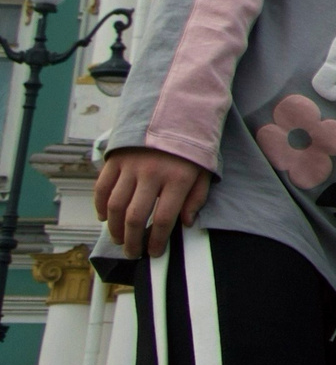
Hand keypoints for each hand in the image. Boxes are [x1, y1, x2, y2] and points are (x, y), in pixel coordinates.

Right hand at [95, 147, 210, 257]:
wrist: (175, 111)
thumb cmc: (192, 147)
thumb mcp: (205, 170)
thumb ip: (197, 197)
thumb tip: (185, 223)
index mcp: (178, 178)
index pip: (163, 218)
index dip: (156, 240)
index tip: (154, 253)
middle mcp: (153, 174)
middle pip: (135, 216)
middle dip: (132, 241)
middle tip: (132, 252)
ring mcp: (131, 166)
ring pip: (115, 206)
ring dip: (114, 228)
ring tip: (118, 239)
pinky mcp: (116, 159)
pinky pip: (102, 187)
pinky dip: (100, 206)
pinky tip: (104, 218)